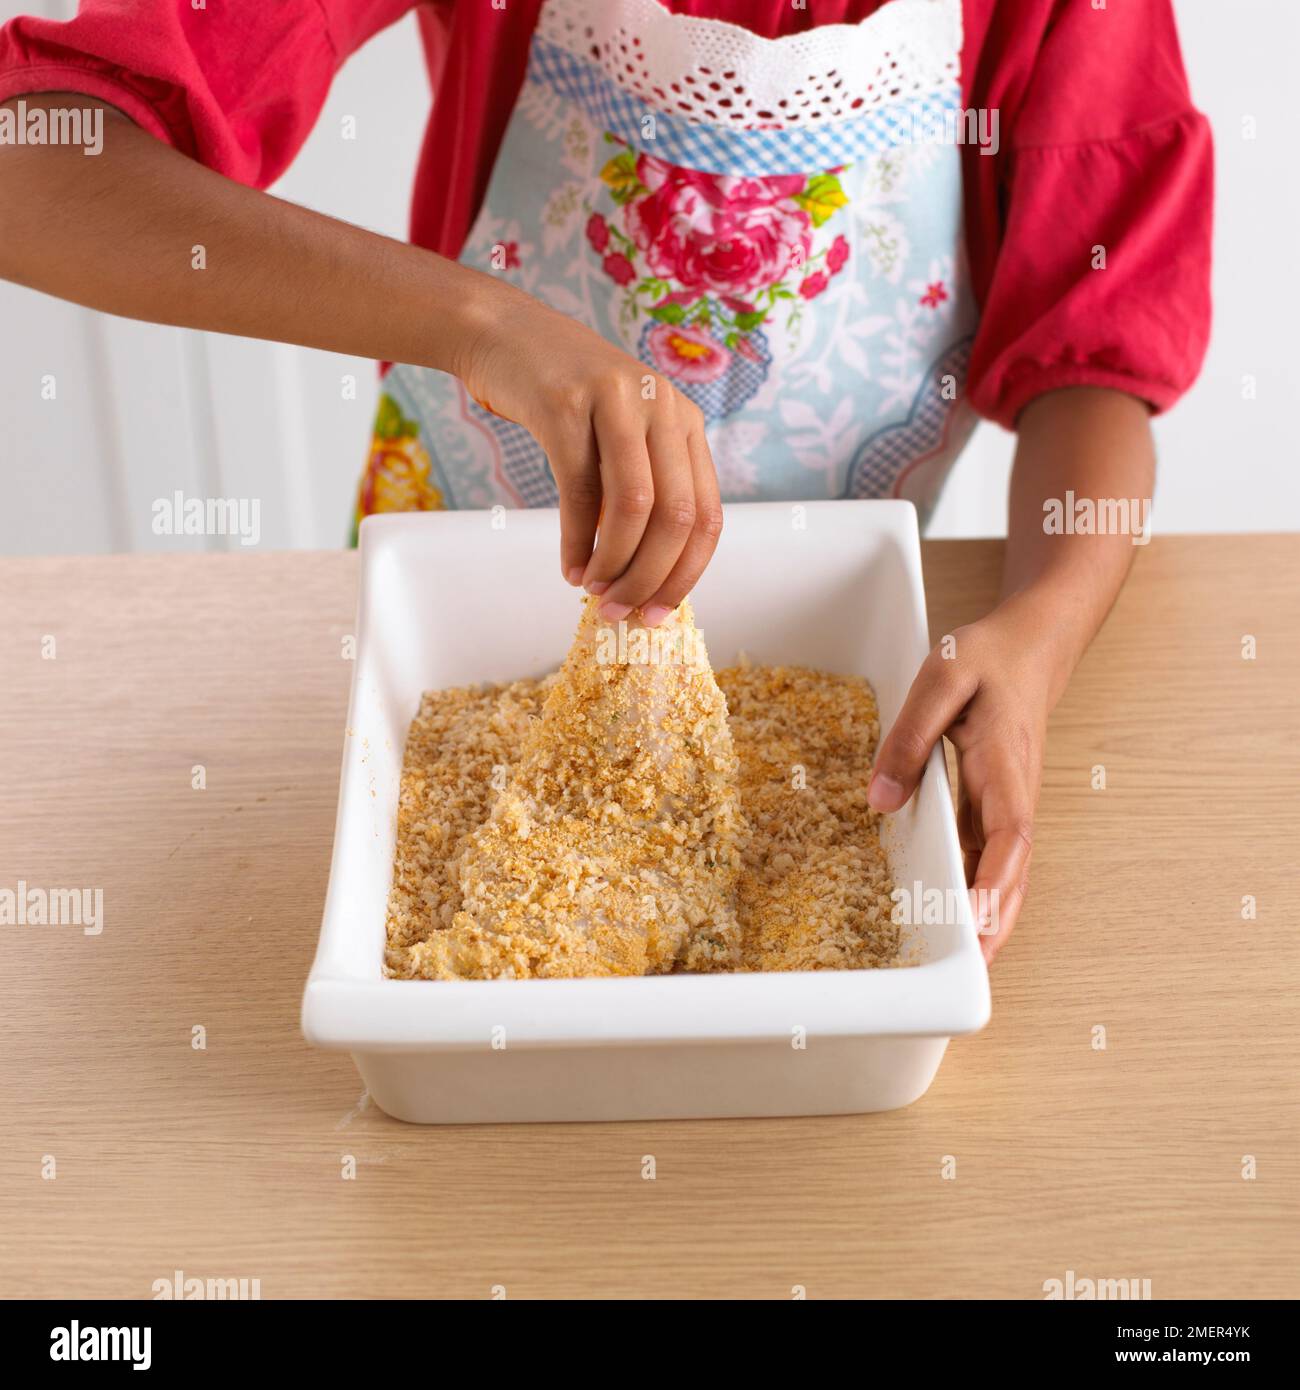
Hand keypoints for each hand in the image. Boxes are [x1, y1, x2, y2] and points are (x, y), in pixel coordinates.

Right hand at [452, 279, 722, 624]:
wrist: (504, 334)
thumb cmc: (566, 400)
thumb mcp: (622, 436)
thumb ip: (642, 491)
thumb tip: (648, 577)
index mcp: (686, 422)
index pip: (708, 515)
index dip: (688, 574)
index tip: (660, 615)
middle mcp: (663, 407)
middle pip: (677, 517)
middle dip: (652, 578)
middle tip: (623, 613)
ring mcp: (618, 401)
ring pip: (635, 506)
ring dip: (616, 563)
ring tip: (596, 592)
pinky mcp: (567, 404)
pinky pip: (580, 491)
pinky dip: (576, 542)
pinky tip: (570, 568)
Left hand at [866, 595, 1060, 961]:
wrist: (1032, 645)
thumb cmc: (989, 658)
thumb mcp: (940, 679)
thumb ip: (909, 737)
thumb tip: (882, 801)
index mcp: (1005, 766)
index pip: (1010, 836)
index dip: (996, 882)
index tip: (978, 921)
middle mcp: (1015, 796)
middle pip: (1014, 872)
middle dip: (997, 923)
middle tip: (973, 972)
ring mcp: (1009, 805)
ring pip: (1006, 872)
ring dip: (992, 917)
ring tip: (966, 965)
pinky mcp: (997, 805)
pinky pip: (992, 857)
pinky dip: (982, 892)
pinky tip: (958, 916)